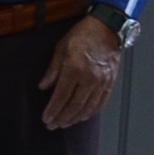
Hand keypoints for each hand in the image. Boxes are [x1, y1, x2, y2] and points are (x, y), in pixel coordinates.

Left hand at [39, 16, 122, 130]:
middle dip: (62, 118)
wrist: (107, 28)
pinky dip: (91, 112)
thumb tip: (43, 87)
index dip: (53, 110)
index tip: (46, 118)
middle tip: (53, 125)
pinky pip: (100, 102)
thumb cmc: (83, 35)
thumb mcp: (61, 49)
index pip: (61, 96)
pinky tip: (83, 116)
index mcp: (74, 69)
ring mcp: (101, 81)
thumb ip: (52, 70)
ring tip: (66, 123)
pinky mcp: (110, 82)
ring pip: (88, 107)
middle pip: (74, 105)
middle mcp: (89, 78)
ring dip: (75, 118)